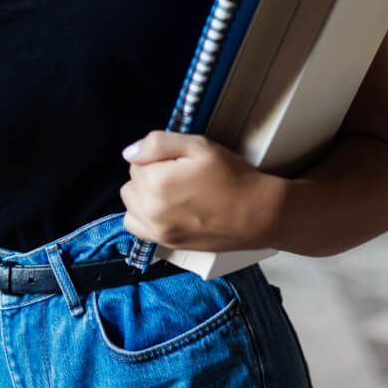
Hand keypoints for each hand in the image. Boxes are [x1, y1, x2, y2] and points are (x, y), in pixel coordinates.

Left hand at [119, 131, 278, 251]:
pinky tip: (166, 209)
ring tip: (174, 191)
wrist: (258, 214)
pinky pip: (137, 226)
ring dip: (144, 195)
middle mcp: (151, 212)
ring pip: (131, 203)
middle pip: (132, 182)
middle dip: (149, 174)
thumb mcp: (199, 146)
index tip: (180, 161)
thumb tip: (129, 153)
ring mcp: (158, 232)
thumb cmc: (233, 178)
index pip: (136, 161)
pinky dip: (145, 215)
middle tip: (180, 175)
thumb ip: (157, 143)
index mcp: (156, 184)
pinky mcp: (166, 243)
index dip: (158, 156)